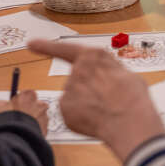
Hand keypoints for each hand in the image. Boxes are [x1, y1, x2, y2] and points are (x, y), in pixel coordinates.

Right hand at [0, 90, 48, 132]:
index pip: (27, 94)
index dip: (21, 101)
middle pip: (35, 105)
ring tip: (22, 127)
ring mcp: (44, 116)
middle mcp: (40, 104)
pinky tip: (26, 132)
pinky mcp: (46, 127)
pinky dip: (35, 128)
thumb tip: (4, 104)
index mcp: (29, 95)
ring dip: (33, 120)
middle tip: (20, 117)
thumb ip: (5, 103)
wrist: (16, 137)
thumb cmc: (8, 120)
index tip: (17, 106)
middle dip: (29, 110)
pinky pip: (40, 126)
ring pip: (39, 116)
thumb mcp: (0, 107)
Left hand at [27, 40, 163, 161]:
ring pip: (75, 98)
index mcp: (94, 57)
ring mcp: (68, 88)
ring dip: (87, 105)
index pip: (65, 49)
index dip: (47, 46)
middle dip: (88, 92)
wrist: (129, 122)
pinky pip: (71, 113)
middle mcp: (77, 69)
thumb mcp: (127, 75)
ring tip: (106, 112)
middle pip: (78, 81)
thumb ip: (109, 73)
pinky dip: (81, 118)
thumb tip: (107, 81)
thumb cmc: (133, 98)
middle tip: (107, 102)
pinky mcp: (64, 106)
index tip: (31, 44)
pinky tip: (96, 121)